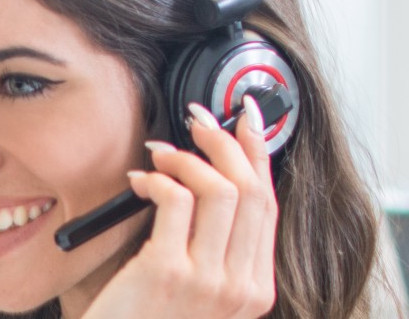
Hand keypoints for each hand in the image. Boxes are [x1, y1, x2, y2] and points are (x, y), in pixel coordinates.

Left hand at [84, 97, 276, 317]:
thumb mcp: (189, 288)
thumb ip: (207, 246)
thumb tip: (205, 176)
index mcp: (253, 289)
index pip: (268, 207)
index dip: (258, 155)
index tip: (245, 119)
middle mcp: (240, 287)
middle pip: (252, 192)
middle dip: (226, 143)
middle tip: (197, 119)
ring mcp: (208, 282)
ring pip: (221, 190)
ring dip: (188, 157)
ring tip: (159, 154)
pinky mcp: (169, 272)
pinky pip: (175, 201)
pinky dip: (158, 178)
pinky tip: (139, 181)